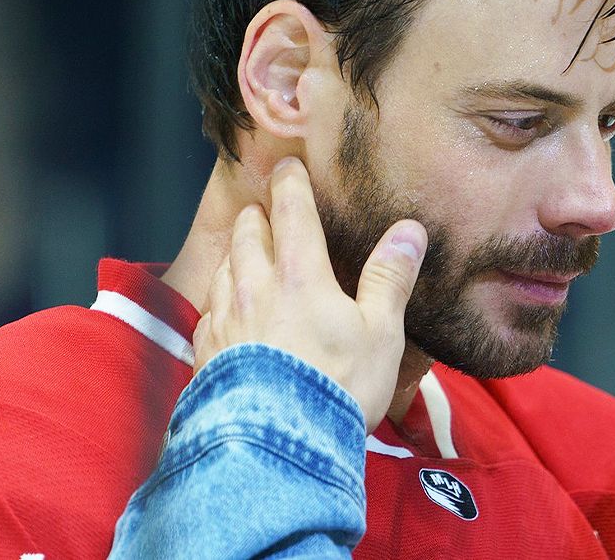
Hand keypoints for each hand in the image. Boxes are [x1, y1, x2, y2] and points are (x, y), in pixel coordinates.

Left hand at [192, 156, 426, 429]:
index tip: (289, 168)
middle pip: (248, 233)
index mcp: (299, 274)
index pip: (291, 210)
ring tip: (249, 258)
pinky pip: (209, 311)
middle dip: (258, 216)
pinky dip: (221, 300)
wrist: (280, 447)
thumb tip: (409, 231)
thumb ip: (389, 277)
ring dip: (237, 255)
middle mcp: (254, 286)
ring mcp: (224, 319)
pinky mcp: (205, 352)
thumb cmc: (338, 387)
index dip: (290, 183)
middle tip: (268, 213)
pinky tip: (230, 312)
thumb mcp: (381, 333)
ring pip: (224, 267)